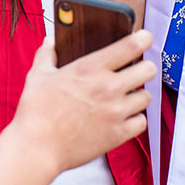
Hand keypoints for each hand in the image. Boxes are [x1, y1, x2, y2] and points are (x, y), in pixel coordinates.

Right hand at [11, 31, 154, 175]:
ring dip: (138, 94)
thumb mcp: (38, 76)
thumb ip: (46, 55)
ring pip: (147, 96)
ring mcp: (116, 112)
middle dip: (145, 68)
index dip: (143, 39)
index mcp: (90, 69)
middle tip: (137, 71)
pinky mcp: (118, 134)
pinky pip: (141, 122)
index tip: (145, 37)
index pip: (129, 47)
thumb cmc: (36, 111)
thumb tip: (49, 43)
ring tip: (127, 96)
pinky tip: (124, 117)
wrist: (38, 147)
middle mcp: (108, 88)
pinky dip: (135, 119)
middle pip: (148, 70)